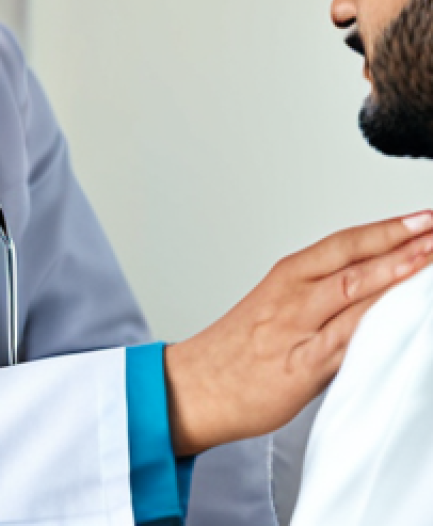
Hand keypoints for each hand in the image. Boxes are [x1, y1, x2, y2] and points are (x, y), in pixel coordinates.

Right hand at [163, 211, 432, 456]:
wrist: (197, 387)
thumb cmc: (235, 353)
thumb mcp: (277, 312)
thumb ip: (323, 303)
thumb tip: (373, 297)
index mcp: (286, 277)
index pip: (345, 244)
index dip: (387, 229)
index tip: (422, 218)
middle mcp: (293, 296)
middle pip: (354, 259)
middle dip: (401, 241)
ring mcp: (299, 328)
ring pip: (355, 292)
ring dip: (396, 273)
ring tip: (430, 256)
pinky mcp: (305, 365)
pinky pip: (350, 338)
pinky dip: (379, 321)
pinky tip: (404, 315)